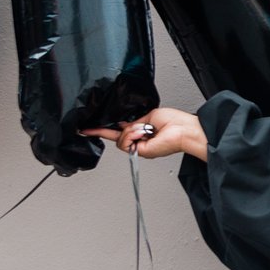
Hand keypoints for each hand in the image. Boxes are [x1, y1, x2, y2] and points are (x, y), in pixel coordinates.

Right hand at [79, 107, 205, 160]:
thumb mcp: (148, 117)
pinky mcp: (140, 152)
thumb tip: (121, 125)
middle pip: (117, 137)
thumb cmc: (173, 121)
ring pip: (120, 140)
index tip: (87, 129)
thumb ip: (132, 122)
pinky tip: (144, 133)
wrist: (183, 129)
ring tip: (145, 129)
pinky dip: (133, 135)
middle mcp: (138, 142)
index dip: (102, 130)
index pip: (118, 132)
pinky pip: (126, 143)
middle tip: (138, 127)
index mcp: (140, 132)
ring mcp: (139, 148)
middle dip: (124, 129)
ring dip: (131, 131)